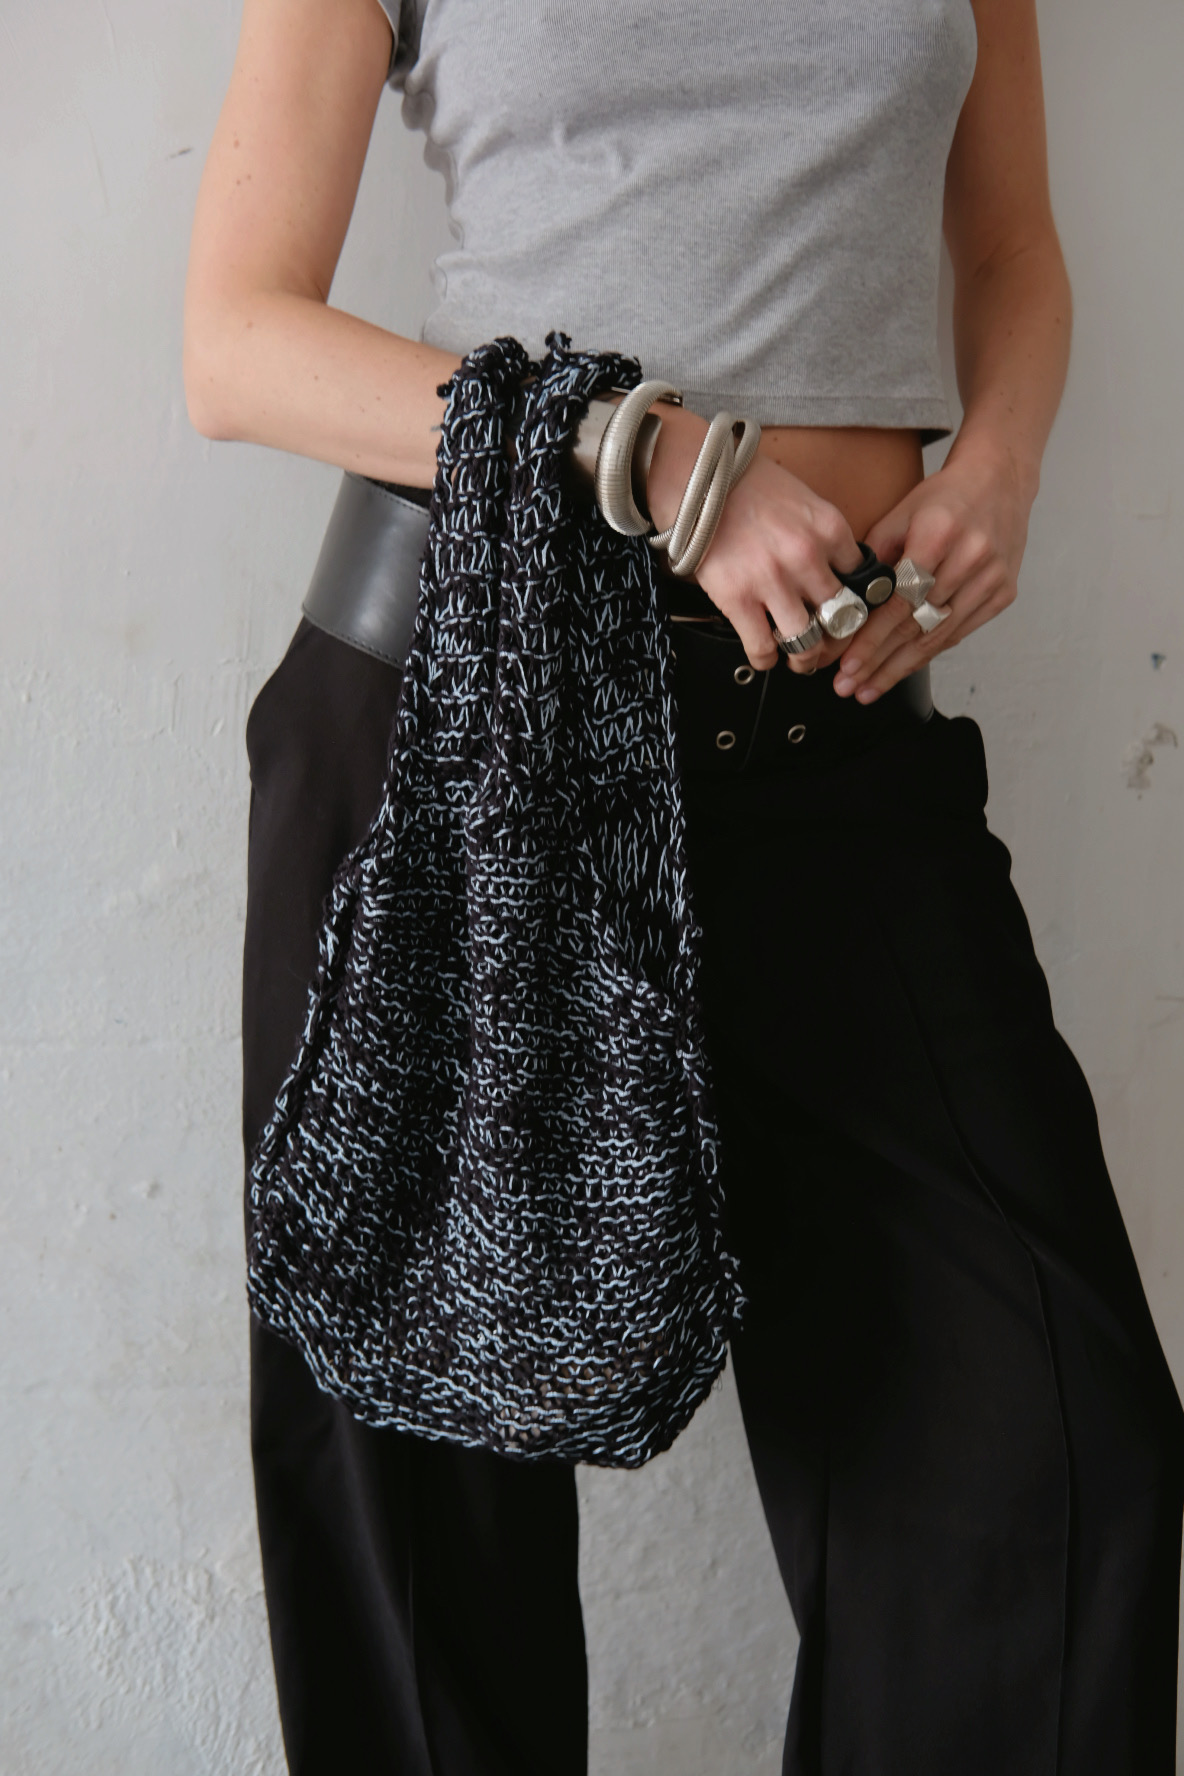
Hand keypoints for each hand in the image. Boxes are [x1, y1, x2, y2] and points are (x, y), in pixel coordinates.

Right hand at [646, 407, 862, 672]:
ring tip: (801, 661)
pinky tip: (764, 656)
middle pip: (841, 617)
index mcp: (829, 528)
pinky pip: (763, 647)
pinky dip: (766, 660)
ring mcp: (772, 579)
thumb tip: (832, 575)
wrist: (694, 474)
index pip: (862, 582)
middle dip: (837, 639)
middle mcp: (806, 556)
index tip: (847, 615)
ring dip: (806, 658)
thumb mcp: (801, 500)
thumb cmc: (743, 482)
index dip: (856, 605)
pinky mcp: (737, 598)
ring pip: (807, 641)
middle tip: (828, 646)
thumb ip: (821, 537)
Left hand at [831, 441, 1033, 703]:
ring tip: (870, 688)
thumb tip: (844, 605)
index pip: (898, 601)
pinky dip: (929, 652)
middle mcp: (970, 558)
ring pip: (939, 636)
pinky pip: (959, 632)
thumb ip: (874, 558)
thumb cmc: (944, 499)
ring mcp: (992, 579)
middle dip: (879, 662)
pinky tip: (903, 668)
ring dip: (900, 667)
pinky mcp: (1004, 592)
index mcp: (938, 534)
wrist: (1000, 480)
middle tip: (850, 687)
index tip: (846, 665)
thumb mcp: (900, 513)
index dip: (870, 639)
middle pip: (917, 624)